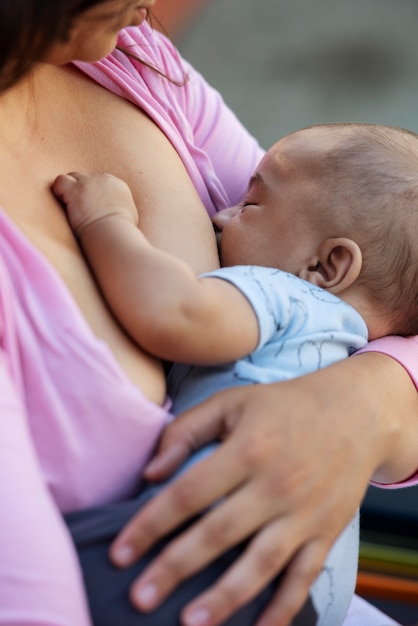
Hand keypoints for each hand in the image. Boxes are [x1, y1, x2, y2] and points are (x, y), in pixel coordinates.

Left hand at [52, 171, 137, 236]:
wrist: (113, 233)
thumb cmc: (122, 232)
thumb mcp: (129, 215)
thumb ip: (122, 207)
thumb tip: (118, 211)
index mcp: (118, 185)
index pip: (101, 182)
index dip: (94, 195)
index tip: (93, 208)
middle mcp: (104, 180)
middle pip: (87, 178)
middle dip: (83, 191)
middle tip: (81, 209)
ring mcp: (89, 183)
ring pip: (73, 178)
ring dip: (71, 190)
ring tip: (71, 207)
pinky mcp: (75, 190)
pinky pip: (60, 181)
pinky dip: (59, 191)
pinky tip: (62, 203)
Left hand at [108, 353, 408, 625]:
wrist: (356, 413)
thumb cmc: (284, 406)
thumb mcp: (232, 402)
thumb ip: (186, 431)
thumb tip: (151, 473)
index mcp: (248, 449)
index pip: (188, 493)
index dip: (150, 524)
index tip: (120, 553)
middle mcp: (275, 485)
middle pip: (218, 534)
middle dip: (175, 568)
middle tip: (140, 597)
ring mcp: (304, 513)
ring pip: (260, 564)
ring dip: (224, 597)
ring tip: (189, 622)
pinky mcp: (326, 532)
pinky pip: (303, 576)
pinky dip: (283, 606)